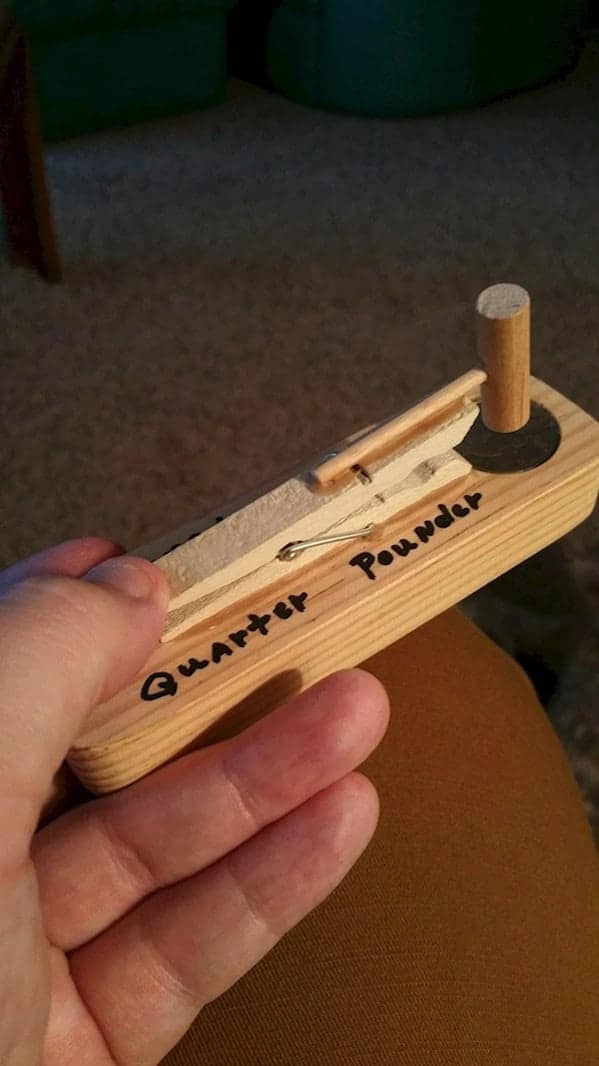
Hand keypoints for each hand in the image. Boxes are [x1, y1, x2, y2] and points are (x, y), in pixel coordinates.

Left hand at [0, 539, 388, 1064]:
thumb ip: (34, 663)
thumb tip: (121, 580)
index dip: (53, 613)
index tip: (136, 567)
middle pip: (73, 758)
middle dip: (186, 689)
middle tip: (276, 623)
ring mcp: (1, 973)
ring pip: (142, 855)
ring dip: (261, 780)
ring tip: (360, 710)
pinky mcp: (70, 1052)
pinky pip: (179, 953)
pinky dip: (264, 884)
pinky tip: (341, 815)